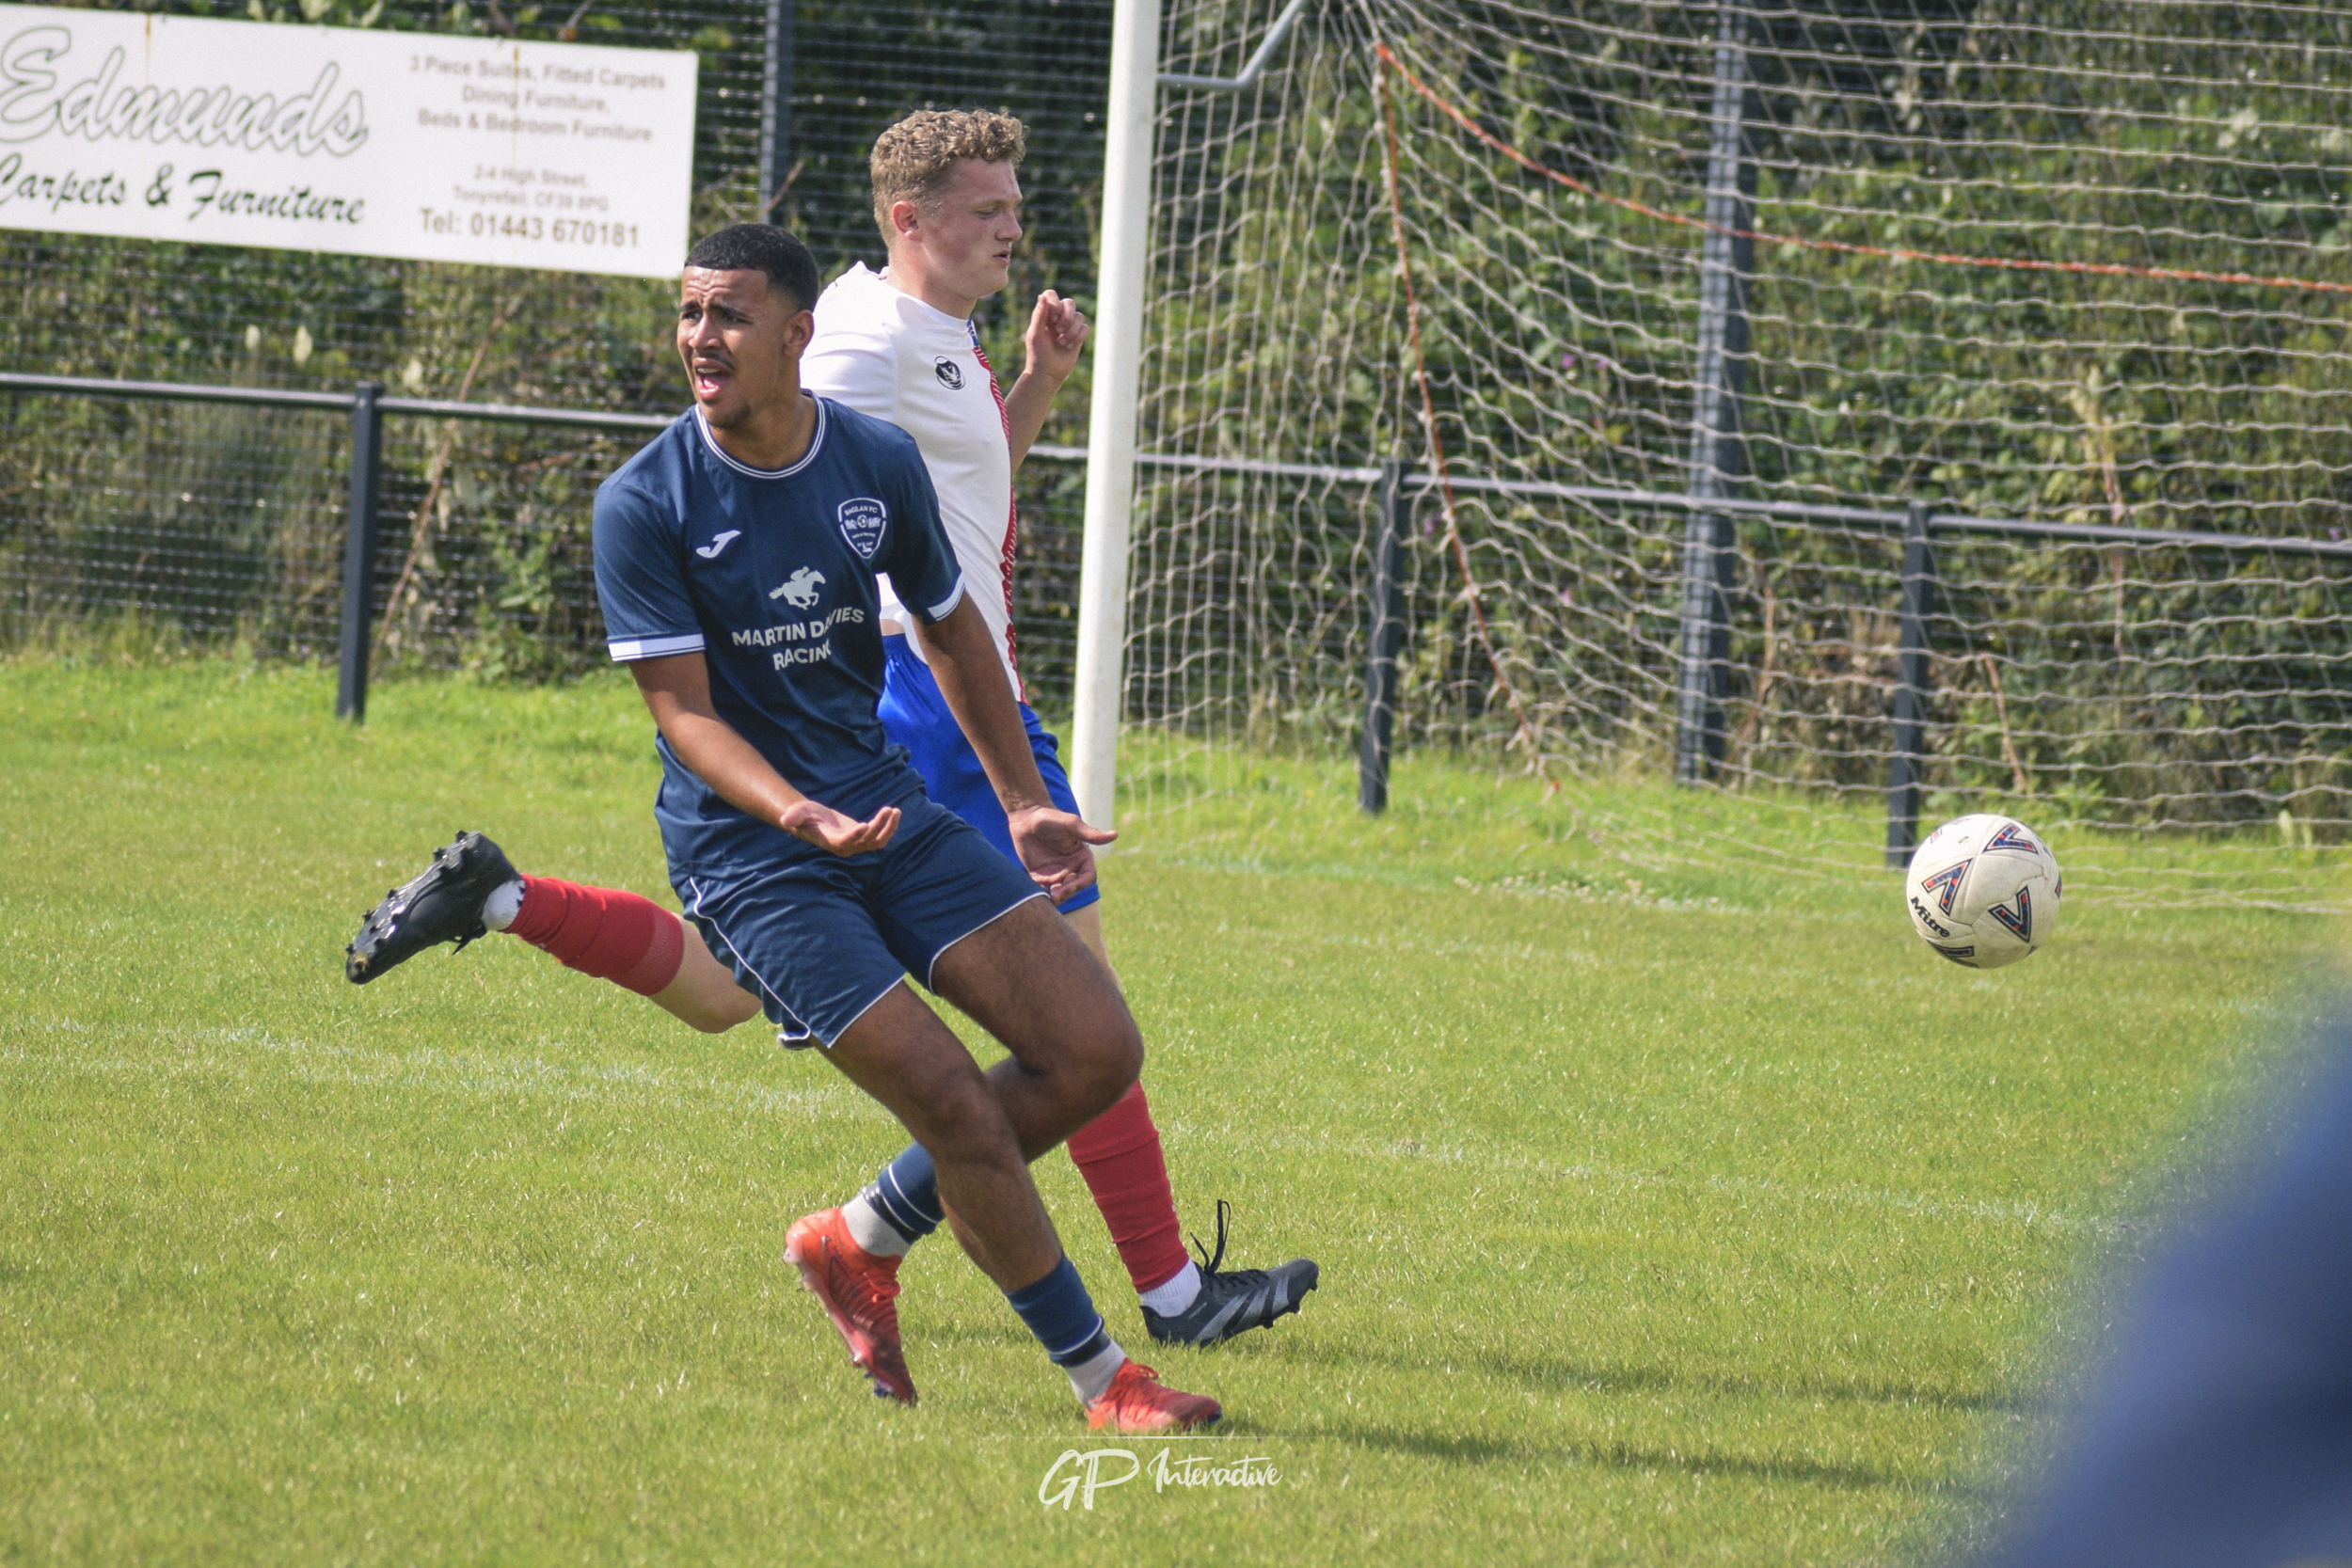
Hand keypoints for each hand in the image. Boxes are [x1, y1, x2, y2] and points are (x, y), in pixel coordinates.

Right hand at [779, 798, 899, 855]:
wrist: (811, 821)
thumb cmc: (803, 817)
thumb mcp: (798, 813)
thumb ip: (793, 816)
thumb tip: (785, 820)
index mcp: (831, 842)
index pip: (845, 842)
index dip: (855, 836)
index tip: (866, 825)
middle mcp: (846, 847)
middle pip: (866, 842)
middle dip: (879, 827)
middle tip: (888, 810)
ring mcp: (856, 844)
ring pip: (877, 842)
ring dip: (889, 828)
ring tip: (895, 811)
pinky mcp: (863, 837)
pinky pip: (880, 836)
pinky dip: (889, 826)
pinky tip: (894, 812)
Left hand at [1006, 803, 1114, 902]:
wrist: (1025, 818)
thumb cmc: (1051, 818)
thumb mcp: (1071, 825)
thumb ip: (1090, 834)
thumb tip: (1115, 834)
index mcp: (1082, 857)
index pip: (1088, 876)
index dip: (1082, 883)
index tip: (1072, 885)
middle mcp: (1071, 867)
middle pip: (1075, 887)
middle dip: (1068, 893)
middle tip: (1057, 894)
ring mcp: (1055, 874)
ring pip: (1060, 893)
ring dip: (1057, 898)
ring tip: (1050, 898)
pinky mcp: (1040, 877)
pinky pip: (1043, 891)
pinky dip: (1042, 896)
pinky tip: (1038, 896)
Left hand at [1022, 290, 1088, 386]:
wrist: (1048, 373)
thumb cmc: (1038, 354)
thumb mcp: (1035, 334)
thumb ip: (1039, 314)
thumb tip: (1042, 295)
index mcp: (1045, 313)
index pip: (1051, 295)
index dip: (1055, 304)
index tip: (1052, 319)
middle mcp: (1057, 317)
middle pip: (1069, 302)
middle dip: (1066, 317)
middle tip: (1058, 330)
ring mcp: (1069, 326)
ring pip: (1079, 316)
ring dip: (1071, 331)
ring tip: (1061, 343)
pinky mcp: (1078, 336)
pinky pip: (1086, 328)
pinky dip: (1078, 338)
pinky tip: (1069, 347)